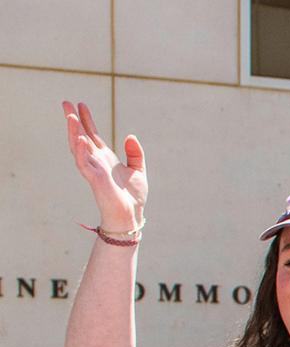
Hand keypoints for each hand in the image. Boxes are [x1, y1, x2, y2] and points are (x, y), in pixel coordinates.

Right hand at [63, 100, 144, 231]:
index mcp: (105, 158)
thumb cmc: (133, 197)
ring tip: (70, 116)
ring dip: (73, 132)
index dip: (87, 120)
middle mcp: (96, 161)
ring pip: (78, 147)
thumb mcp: (138, 170)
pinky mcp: (94, 179)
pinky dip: (81, 151)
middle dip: (73, 121)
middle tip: (66, 103)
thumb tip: (130, 136)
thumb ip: (135, 154)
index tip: (81, 104)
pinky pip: (84, 163)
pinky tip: (80, 139)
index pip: (92, 135)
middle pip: (81, 137)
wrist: (131, 215)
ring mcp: (93, 169)